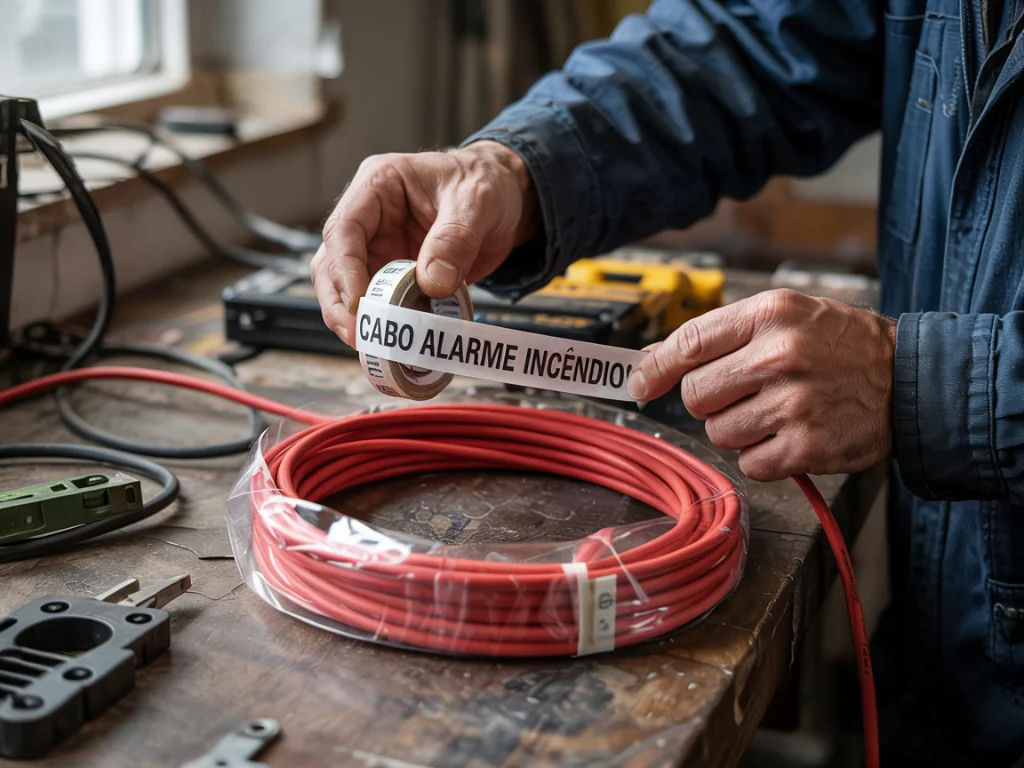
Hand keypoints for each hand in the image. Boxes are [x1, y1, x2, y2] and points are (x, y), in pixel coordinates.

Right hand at [311, 141, 539, 345]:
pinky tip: (393, 341)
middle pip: (333, 263)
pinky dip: (383, 323)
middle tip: (360, 335)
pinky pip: (380, 301)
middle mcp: (370, 218)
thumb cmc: (485, 181)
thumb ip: (455, 240)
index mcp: (378, 185)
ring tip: (373, 344)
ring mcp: (380, 248)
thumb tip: (432, 283)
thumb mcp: (477, 201)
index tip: (360, 304)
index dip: (346, 270)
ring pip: (346, 287)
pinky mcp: (395, 274)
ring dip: (355, 318)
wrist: (508, 198)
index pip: (344, 230)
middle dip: (340, 302)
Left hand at [627, 289, 896, 481]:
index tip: (638, 383)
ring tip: (773, 414)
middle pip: (695, 395)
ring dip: (736, 431)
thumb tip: (651, 359)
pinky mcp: (807, 447)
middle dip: (709, 401)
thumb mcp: (787, 316)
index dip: (654, 367)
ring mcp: (794, 404)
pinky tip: (788, 437)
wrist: (912, 381)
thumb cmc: (841, 346)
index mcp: (770, 315)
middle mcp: (779, 356)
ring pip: (718, 433)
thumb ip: (723, 335)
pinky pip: (749, 464)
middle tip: (742, 395)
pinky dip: (762, 458)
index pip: (688, 342)